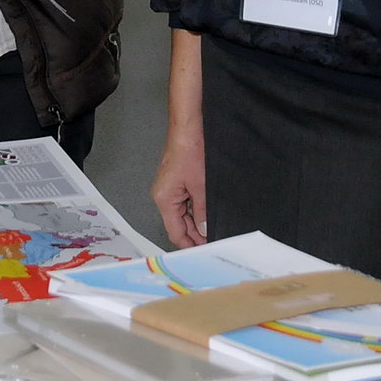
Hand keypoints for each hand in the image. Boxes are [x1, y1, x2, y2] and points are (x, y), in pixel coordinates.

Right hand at [151, 127, 207, 249]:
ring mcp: (171, 189)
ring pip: (184, 215)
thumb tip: (205, 231)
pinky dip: (197, 211)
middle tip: (216, 244)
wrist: (189, 127)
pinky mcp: (178, 182)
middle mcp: (164, 196)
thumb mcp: (201, 186)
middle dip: (196, 235)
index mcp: (164, 199)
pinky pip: (187, 203)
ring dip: (198, 223)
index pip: (175, 232)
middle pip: (179, 225)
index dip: (190, 245)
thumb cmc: (191, 152)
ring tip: (216, 233)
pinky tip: (211, 216)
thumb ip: (203, 211)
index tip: (205, 253)